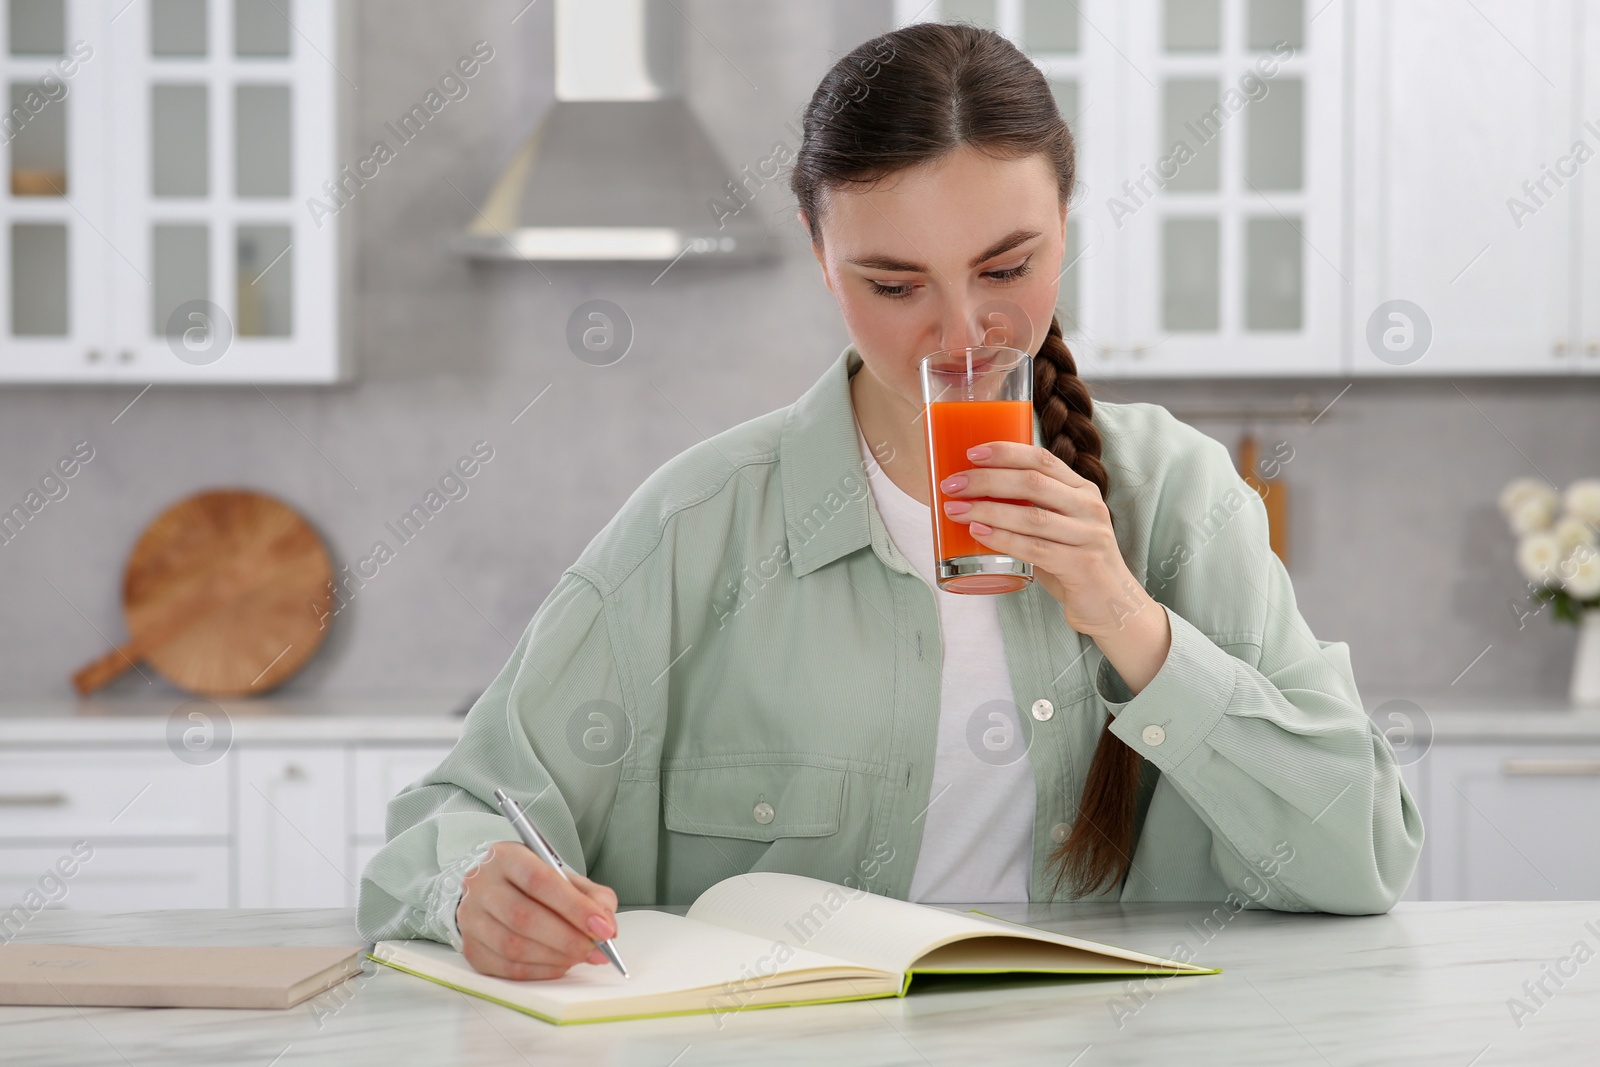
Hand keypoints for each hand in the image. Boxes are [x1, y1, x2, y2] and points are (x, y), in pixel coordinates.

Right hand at [455, 840, 618, 979]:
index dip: (575, 907)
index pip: (540, 880)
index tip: (603, 927)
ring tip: (580, 956)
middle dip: (568, 938)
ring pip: (513, 946)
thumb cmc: (533, 883)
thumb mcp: (563, 876)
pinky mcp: (470, 948)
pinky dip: (540, 971)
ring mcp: (471, 918)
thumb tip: (606, 925)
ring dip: (556, 957)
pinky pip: (506, 968)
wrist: (493, 891)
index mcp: (506, 857)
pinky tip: (560, 964)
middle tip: (597, 949)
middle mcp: (481, 885)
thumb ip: (591, 896)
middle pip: (523, 917)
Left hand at [937, 440, 1153, 638]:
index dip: (1005, 453)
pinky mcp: (1082, 564)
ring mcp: (1088, 535)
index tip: (971, 453)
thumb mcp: (1058, 527)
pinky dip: (1003, 539)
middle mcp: (1089, 507)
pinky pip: (1035, 548)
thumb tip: (975, 495)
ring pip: (1030, 516)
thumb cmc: (1074, 563)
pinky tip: (978, 533)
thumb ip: (1030, 508)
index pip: (1042, 459)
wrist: (1111, 605)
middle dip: (986, 480)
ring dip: (987, 510)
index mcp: (1082, 490)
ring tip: (955, 509)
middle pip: (1032, 483)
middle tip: (952, 485)